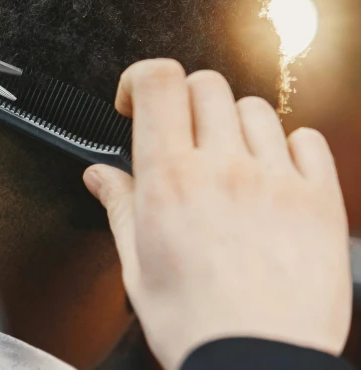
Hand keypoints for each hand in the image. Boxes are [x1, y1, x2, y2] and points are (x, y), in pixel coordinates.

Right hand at [83, 59, 350, 369]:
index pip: (159, 82)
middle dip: (184, 101)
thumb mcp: (137, 266)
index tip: (137, 101)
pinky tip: (271, 172)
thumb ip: (118, 207)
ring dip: (232, 122)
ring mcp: (275, 180)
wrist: (259, 363)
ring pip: (254, 107)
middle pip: (206, 85)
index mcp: (170, 181)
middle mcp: (223, 168)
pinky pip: (307, 140)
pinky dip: (287, 144)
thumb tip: (99, 176)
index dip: (142, 77)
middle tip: (179, 135)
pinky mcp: (318, 200)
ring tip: (227, 159)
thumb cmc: (197, 325)